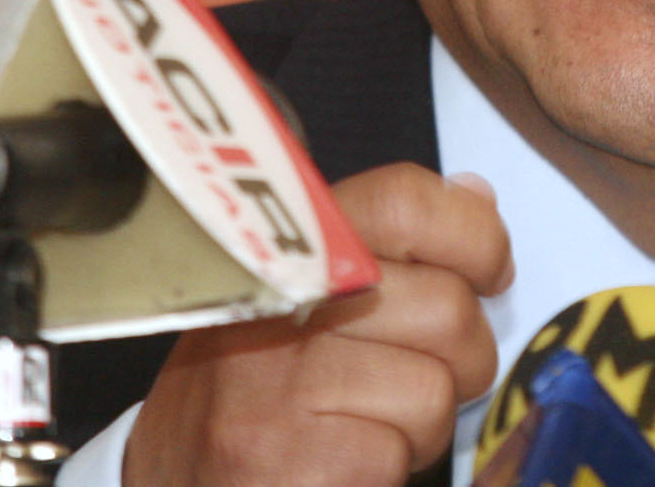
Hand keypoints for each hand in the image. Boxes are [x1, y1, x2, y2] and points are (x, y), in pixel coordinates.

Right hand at [123, 163, 513, 485]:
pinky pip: (396, 458)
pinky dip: (387, 470)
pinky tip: (342, 462)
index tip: (490, 272)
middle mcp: (279, 305)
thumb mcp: (303, 289)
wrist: (164, 476)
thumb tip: (476, 196)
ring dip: (422, 424)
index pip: (405, 201)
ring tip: (366, 422)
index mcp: (291, 246)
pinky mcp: (289, 464)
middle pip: (448, 307)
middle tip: (418, 375)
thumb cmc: (252, 381)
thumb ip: (390, 241)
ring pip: (434, 393)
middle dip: (464, 356)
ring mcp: (276, 388)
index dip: (474, 235)